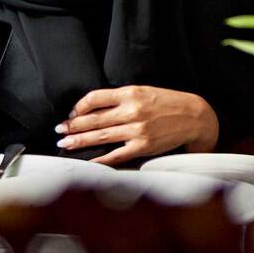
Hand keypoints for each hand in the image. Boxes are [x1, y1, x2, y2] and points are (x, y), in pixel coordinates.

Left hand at [56, 86, 218, 164]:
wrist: (194, 117)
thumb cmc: (168, 103)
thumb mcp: (144, 91)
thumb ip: (121, 98)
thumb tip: (94, 108)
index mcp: (131, 93)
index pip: (95, 98)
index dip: (79, 107)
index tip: (72, 113)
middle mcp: (132, 111)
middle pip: (93, 119)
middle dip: (73, 126)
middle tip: (59, 131)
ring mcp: (137, 130)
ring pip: (100, 136)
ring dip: (79, 141)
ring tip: (65, 144)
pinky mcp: (143, 146)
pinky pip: (115, 155)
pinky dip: (99, 159)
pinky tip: (87, 161)